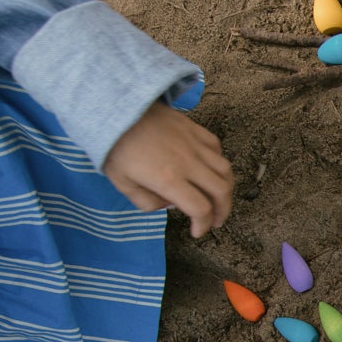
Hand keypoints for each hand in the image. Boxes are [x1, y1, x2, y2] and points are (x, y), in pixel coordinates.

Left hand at [102, 103, 234, 236]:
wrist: (116, 109)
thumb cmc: (115, 148)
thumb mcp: (122, 184)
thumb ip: (148, 202)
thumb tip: (170, 205)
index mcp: (169, 179)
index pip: (200, 209)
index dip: (202, 225)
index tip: (196, 232)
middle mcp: (189, 163)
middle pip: (221, 191)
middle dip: (222, 211)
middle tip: (216, 221)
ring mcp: (195, 144)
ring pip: (225, 170)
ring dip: (226, 188)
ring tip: (219, 197)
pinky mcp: (195, 129)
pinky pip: (217, 148)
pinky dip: (218, 163)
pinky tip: (209, 168)